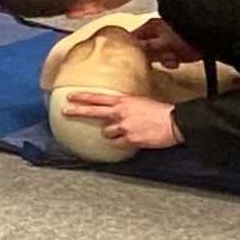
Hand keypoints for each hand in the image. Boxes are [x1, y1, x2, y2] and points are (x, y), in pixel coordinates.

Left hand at [62, 91, 181, 150]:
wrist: (174, 122)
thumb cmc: (159, 111)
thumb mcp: (139, 102)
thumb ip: (124, 106)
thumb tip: (114, 109)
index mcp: (123, 101)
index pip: (98, 98)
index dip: (82, 97)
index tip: (69, 97)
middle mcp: (120, 112)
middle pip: (93, 111)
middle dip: (77, 111)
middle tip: (65, 111)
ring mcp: (124, 126)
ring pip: (105, 132)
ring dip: (110, 133)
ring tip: (123, 131)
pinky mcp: (130, 139)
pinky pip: (116, 143)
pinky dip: (119, 142)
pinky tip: (128, 140)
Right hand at [129, 16, 201, 67]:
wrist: (209, 39)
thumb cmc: (186, 37)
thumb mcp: (162, 44)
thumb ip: (144, 48)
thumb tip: (130, 49)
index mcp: (151, 25)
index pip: (133, 37)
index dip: (131, 48)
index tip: (132, 58)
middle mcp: (158, 30)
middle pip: (145, 47)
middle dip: (151, 57)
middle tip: (156, 60)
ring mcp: (168, 38)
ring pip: (157, 52)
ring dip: (163, 59)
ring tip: (171, 60)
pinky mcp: (177, 46)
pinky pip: (168, 55)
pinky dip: (172, 60)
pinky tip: (177, 62)